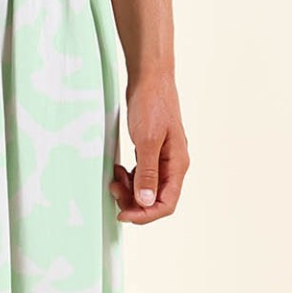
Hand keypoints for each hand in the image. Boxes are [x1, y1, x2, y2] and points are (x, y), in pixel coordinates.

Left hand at [109, 75, 188, 224]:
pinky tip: (117, 170)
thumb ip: (147, 173)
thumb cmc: (152, 104)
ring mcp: (162, 158)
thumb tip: (146, 201)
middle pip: (156, 199)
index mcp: (177, 165)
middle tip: (114, 190)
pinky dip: (128, 177)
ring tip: (114, 178)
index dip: (145, 214)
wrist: (150, 78)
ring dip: (129, 190)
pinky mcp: (151, 151)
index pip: (167, 204)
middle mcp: (172, 165)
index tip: (123, 214)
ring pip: (146, 188)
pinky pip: (141, 175)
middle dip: (134, 202)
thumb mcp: (147, 140)